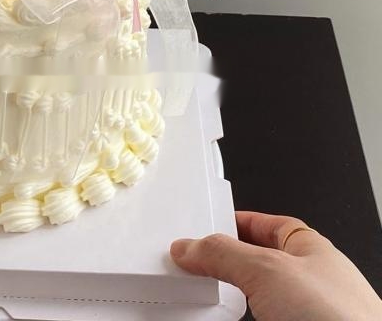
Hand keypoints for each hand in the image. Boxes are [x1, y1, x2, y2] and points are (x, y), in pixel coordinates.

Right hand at [171, 211, 381, 320]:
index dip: (237, 222)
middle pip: (255, 266)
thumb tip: (190, 247)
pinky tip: (214, 320)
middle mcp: (307, 286)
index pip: (267, 225)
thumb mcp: (268, 269)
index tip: (207, 225)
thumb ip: (224, 253)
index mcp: (311, 251)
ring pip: (253, 303)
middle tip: (194, 262)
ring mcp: (298, 317)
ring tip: (198, 297)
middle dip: (225, 265)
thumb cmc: (341, 320)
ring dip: (226, 302)